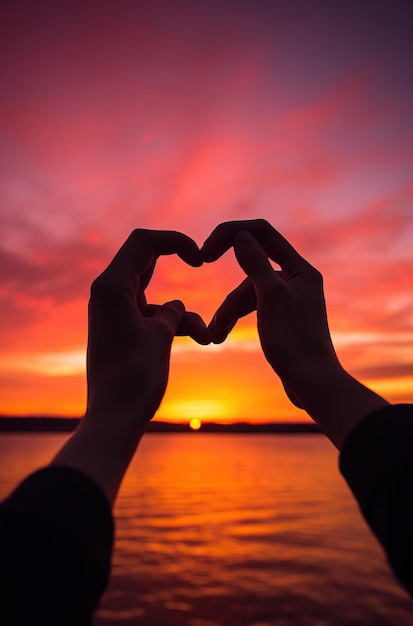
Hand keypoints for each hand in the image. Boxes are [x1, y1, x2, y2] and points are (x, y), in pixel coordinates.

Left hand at [86, 228, 209, 427]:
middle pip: (145, 260)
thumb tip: (175, 308)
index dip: (174, 241)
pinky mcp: (118, 330)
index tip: (199, 258)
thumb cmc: (135, 376)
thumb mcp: (160, 335)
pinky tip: (193, 338)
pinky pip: (148, 314)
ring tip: (203, 336)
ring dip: (178, 310)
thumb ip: (172, 312)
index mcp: (112, 286)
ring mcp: (112, 312)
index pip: (143, 242)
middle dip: (175, 263)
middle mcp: (107, 293)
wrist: (114, 417)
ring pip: (152, 293)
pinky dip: (168, 322)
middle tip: (199, 262)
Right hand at [202, 219, 337, 406]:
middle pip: (251, 272)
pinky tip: (220, 335)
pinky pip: (252, 308)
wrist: (312, 384)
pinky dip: (235, 319)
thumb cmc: (295, 341)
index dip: (230, 234)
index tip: (205, 253)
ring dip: (228, 313)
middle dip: (229, 296)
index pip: (263, 233)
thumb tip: (241, 234)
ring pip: (248, 293)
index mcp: (301, 270)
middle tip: (210, 318)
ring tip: (213, 336)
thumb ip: (254, 263)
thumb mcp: (270, 298)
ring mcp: (289, 299)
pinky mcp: (282, 318)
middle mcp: (297, 280)